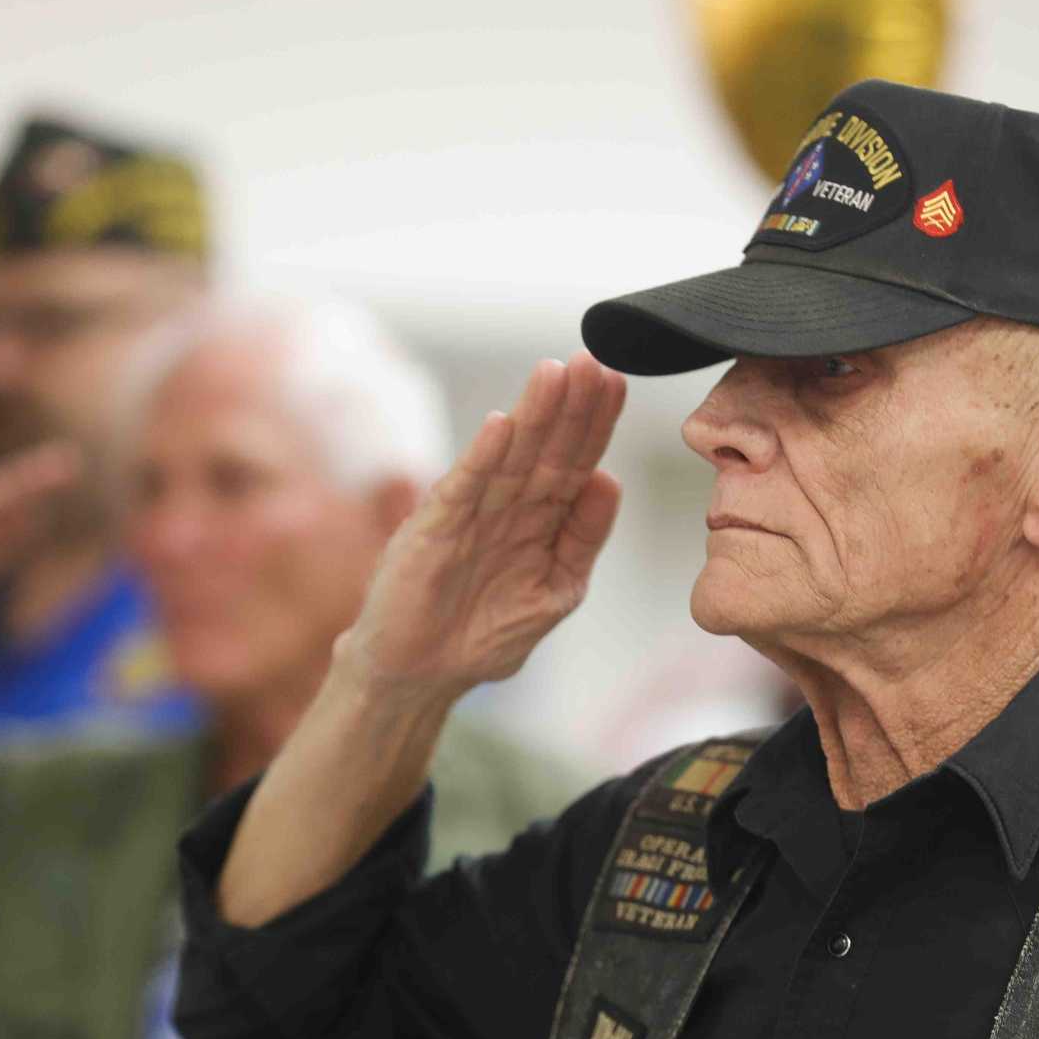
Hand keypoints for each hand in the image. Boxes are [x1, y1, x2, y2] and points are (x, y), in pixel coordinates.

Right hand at [338, 351, 625, 699]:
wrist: (421, 675)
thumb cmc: (484, 634)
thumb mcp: (555, 589)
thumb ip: (582, 539)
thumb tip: (610, 482)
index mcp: (542, 520)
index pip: (575, 462)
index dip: (596, 423)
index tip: (617, 383)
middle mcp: (508, 507)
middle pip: (546, 448)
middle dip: (570, 406)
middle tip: (593, 362)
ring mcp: (470, 514)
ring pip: (509, 457)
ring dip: (531, 415)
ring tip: (554, 373)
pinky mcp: (434, 530)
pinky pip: (463, 488)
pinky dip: (482, 457)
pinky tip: (501, 425)